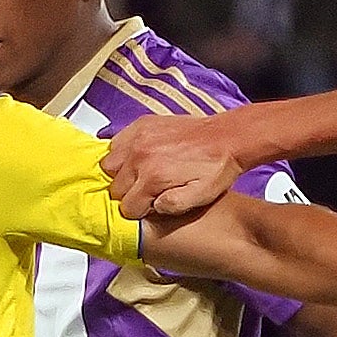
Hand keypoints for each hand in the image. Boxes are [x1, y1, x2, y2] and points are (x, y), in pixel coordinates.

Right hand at [102, 110, 245, 218]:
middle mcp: (141, 155)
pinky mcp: (142, 124)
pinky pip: (115, 143)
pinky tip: (136, 158)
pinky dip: (121, 153)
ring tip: (138, 176)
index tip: (149, 207)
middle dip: (128, 194)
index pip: (126, 206)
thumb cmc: (216, 167)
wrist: (227, 137)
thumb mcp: (200, 196)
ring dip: (120, 174)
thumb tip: (151, 208)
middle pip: (114, 187)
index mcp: (153, 176)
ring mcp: (139, 137)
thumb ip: (173, 206)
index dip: (138, 211)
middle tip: (146, 193)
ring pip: (108, 165)